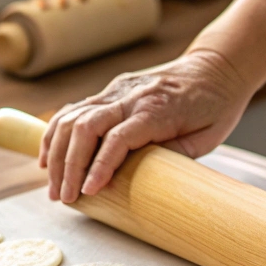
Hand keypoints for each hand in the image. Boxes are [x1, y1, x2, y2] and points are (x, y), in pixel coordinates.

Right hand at [38, 48, 252, 202]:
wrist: (216, 67)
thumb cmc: (216, 106)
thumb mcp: (206, 138)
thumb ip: (173, 156)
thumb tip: (140, 180)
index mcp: (157, 109)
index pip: (118, 138)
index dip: (99, 166)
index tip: (87, 192)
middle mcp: (131, 96)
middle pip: (85, 127)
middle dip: (68, 165)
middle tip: (63, 197)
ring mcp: (116, 90)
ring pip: (72, 117)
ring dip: (56, 153)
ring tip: (53, 185)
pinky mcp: (110, 90)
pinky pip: (73, 109)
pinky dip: (55, 133)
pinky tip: (48, 157)